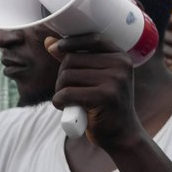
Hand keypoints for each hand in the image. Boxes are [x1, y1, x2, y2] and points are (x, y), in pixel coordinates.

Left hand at [47, 34, 141, 150]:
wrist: (121, 133)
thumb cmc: (105, 105)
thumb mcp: (96, 78)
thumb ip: (76, 59)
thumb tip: (49, 42)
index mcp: (121, 57)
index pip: (93, 38)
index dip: (70, 41)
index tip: (56, 48)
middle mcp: (121, 65)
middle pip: (72, 59)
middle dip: (62, 76)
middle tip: (72, 91)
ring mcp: (115, 80)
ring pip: (66, 76)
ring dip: (60, 90)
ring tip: (72, 100)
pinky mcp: (104, 96)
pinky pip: (66, 93)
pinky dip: (60, 102)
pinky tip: (69, 108)